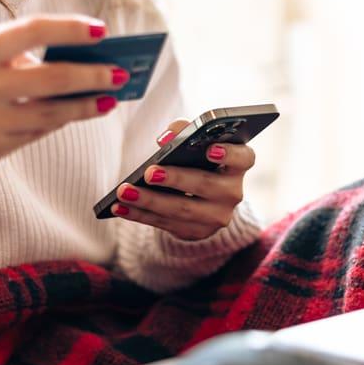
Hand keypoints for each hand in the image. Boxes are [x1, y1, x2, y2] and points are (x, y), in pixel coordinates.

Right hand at [0, 15, 127, 193]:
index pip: (32, 31)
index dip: (70, 28)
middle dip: (95, 74)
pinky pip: (35, 134)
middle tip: (121, 73)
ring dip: (87, 105)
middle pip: (54, 77)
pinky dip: (56, 123)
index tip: (100, 30)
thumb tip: (58, 61)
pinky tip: (74, 114)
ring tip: (109, 98)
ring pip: (53, 113)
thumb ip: (1, 59)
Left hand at [110, 119, 255, 240]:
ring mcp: (217, 216)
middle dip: (175, 179)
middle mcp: (233, 192)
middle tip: (149, 172)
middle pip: (206, 185)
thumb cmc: (198, 160)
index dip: (229, 154)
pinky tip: (120, 207)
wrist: (204, 199)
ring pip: (182, 209)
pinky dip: (141, 215)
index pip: (243, 157)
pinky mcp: (197, 232)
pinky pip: (166, 224)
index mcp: (238, 164)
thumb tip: (166, 139)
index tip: (209, 148)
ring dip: (149, 201)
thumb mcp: (197, 144)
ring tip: (123, 191)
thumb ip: (185, 133)